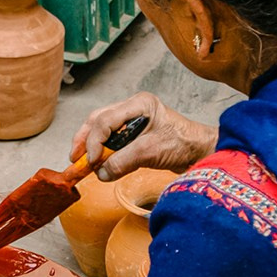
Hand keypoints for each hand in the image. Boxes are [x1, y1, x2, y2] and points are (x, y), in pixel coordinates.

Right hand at [71, 93, 215, 181]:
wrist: (200, 153)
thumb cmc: (184, 144)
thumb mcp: (152, 151)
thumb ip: (124, 161)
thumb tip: (101, 173)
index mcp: (139, 104)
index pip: (106, 120)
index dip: (95, 142)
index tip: (92, 162)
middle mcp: (133, 108)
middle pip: (98, 120)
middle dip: (85, 140)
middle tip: (76, 159)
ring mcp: (133, 121)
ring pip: (101, 130)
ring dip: (91, 146)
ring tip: (84, 163)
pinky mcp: (134, 135)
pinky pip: (111, 141)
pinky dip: (102, 152)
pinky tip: (98, 163)